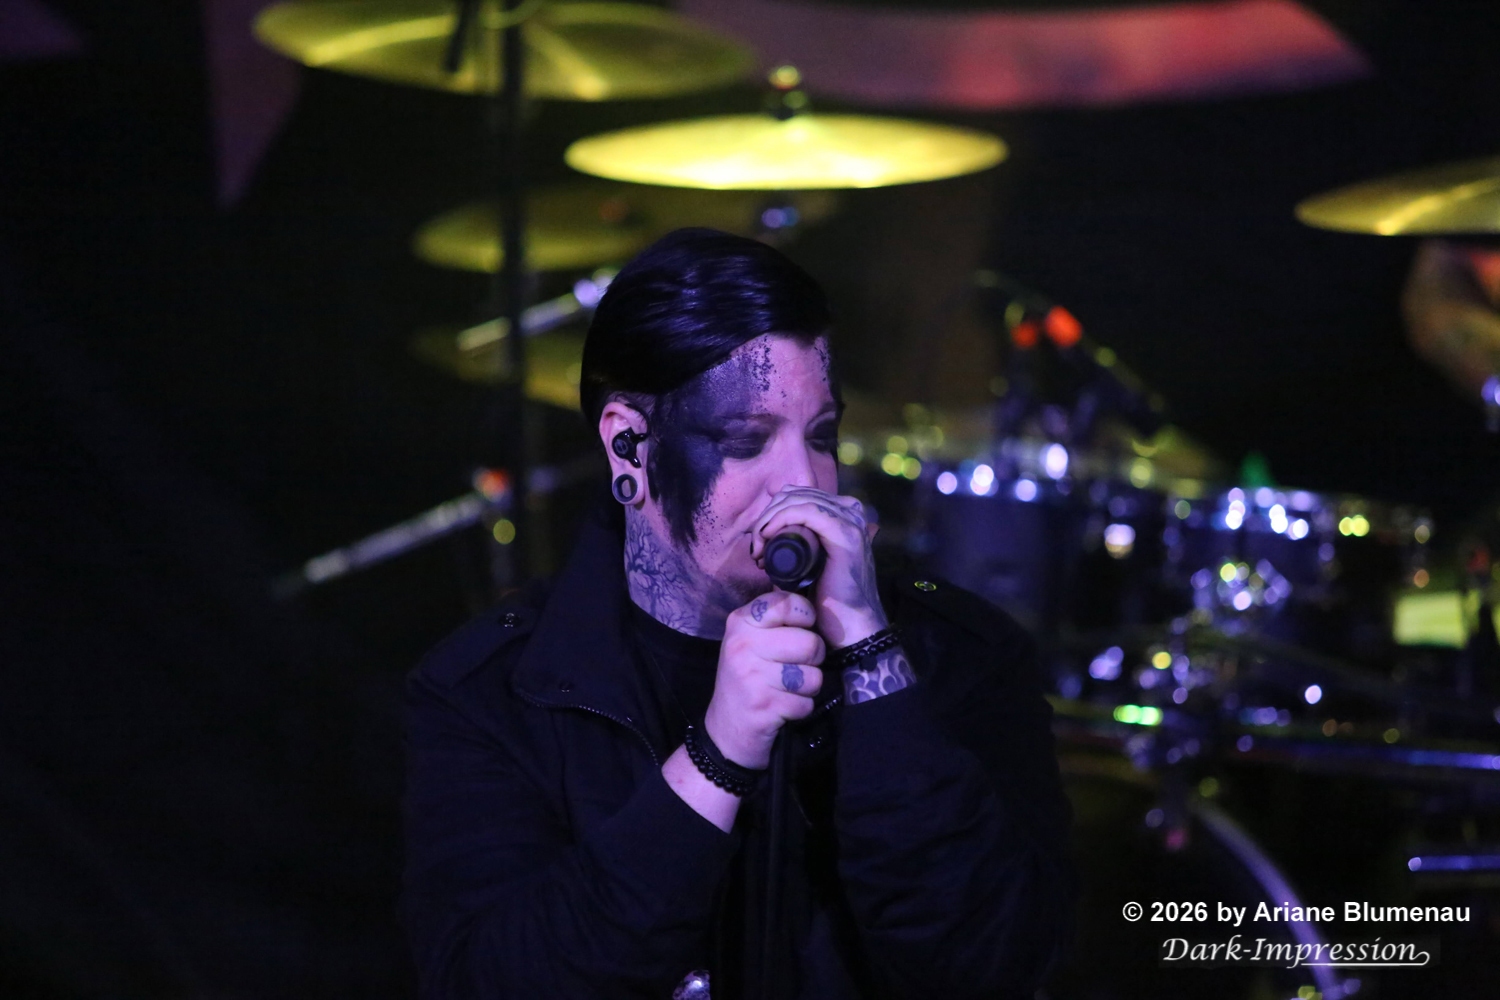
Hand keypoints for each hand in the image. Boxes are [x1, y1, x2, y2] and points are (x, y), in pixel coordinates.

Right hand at [703, 591, 824, 768]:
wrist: (726, 730)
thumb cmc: (747, 679)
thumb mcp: (751, 641)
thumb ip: (776, 619)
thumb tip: (813, 593)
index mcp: (741, 622)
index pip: (788, 603)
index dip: (806, 617)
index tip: (802, 629)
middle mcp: (743, 645)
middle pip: (810, 643)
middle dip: (813, 660)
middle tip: (795, 668)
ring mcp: (751, 676)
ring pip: (812, 676)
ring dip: (808, 688)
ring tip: (788, 690)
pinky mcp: (763, 706)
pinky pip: (806, 703)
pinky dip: (800, 709)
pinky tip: (782, 708)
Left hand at [750, 487, 887, 646]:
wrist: (852, 629)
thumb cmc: (829, 602)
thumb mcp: (808, 565)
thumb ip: (796, 547)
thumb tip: (767, 538)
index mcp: (842, 513)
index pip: (797, 495)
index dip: (770, 513)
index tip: (757, 543)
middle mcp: (850, 510)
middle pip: (794, 494)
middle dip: (766, 516)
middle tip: (755, 549)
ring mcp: (850, 520)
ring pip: (796, 500)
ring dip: (768, 520)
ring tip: (759, 549)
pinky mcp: (845, 532)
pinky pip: (805, 511)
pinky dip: (780, 520)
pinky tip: (767, 537)